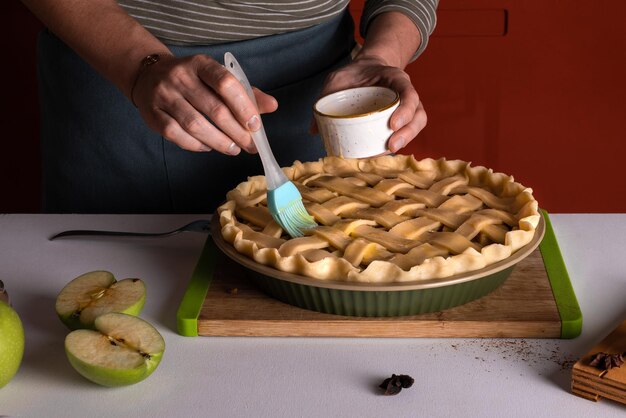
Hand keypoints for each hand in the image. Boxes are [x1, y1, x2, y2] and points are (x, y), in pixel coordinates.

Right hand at [132, 54, 277, 154]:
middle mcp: (180, 77)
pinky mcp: (152, 114)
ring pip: (195, 125)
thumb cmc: (194, 80)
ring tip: (233, 149)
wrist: (149, 75)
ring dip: (219, 142)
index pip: (225, 83)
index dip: (243, 106)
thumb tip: (272, 106)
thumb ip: (246, 93)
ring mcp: (164, 95)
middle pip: (214, 109)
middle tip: (249, 145)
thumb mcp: (218, 78)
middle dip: (236, 132)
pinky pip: (177, 135)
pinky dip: (196, 145)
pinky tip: (209, 147)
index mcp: (201, 64)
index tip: (255, 126)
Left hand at [316, 54, 425, 152]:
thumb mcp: (337, 79)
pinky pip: (408, 130)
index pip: (408, 92)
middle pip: (418, 114)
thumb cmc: (353, 75)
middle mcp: (405, 92)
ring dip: (407, 139)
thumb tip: (313, 130)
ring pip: (417, 124)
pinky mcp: (401, 118)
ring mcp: (406, 107)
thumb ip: (325, 97)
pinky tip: (385, 151)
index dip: (405, 109)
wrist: (365, 70)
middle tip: (391, 146)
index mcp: (395, 78)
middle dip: (408, 132)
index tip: (392, 124)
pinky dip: (401, 140)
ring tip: (390, 150)